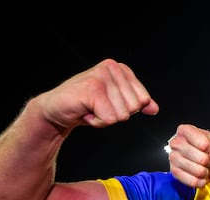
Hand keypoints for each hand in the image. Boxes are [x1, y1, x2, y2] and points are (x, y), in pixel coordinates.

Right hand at [36, 58, 158, 131]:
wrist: (56, 110)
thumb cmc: (85, 105)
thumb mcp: (116, 103)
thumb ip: (136, 103)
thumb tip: (154, 108)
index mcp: (121, 69)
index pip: (143, 99)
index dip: (126, 109)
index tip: (108, 104)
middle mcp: (112, 67)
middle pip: (134, 107)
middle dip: (116, 114)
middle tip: (97, 107)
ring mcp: (102, 76)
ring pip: (122, 115)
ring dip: (105, 119)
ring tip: (90, 108)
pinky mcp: (92, 88)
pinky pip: (110, 118)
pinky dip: (97, 122)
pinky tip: (85, 111)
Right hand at [168, 124, 209, 187]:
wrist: (209, 158)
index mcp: (185, 130)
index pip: (197, 139)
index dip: (207, 146)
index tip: (209, 148)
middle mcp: (176, 142)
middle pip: (193, 154)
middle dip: (206, 160)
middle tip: (208, 160)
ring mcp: (173, 157)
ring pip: (191, 168)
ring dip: (203, 171)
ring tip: (205, 168)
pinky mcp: (174, 171)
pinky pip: (188, 179)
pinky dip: (198, 181)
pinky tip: (202, 178)